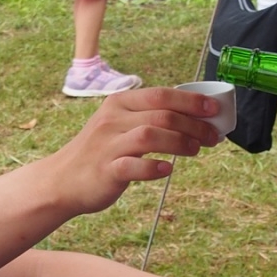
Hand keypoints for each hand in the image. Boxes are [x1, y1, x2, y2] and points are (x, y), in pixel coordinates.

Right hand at [45, 86, 220, 213]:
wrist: (62, 181)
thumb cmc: (100, 153)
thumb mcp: (119, 125)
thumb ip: (148, 119)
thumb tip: (194, 120)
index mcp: (119, 103)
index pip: (161, 95)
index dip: (191, 101)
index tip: (214, 109)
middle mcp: (113, 119)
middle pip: (161, 115)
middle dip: (194, 125)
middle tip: (212, 137)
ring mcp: (108, 144)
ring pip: (150, 135)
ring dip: (179, 142)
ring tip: (195, 151)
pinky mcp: (105, 170)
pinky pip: (132, 166)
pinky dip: (153, 168)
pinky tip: (167, 170)